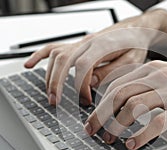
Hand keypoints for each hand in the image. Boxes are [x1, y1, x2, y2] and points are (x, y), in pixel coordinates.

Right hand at [24, 10, 166, 105]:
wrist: (136, 30)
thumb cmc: (136, 46)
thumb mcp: (132, 61)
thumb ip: (112, 71)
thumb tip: (90, 82)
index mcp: (103, 46)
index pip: (83, 66)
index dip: (80, 86)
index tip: (86, 101)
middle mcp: (88, 42)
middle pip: (64, 59)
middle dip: (56, 83)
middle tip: (56, 102)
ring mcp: (80, 43)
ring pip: (56, 55)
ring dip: (50, 76)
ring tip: (51, 95)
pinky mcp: (78, 45)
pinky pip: (54, 47)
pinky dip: (39, 56)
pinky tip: (30, 65)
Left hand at [84, 61, 166, 149]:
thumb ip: (148, 83)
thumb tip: (125, 101)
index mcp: (152, 68)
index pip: (117, 85)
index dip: (101, 103)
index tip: (94, 117)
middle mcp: (159, 76)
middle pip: (119, 95)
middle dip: (102, 115)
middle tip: (94, 130)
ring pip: (133, 106)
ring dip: (118, 125)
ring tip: (113, 139)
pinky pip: (156, 122)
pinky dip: (142, 135)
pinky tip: (134, 143)